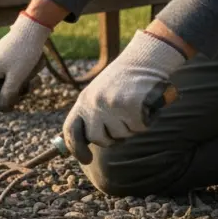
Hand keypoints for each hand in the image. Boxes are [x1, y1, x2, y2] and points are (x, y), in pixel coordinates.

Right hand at [0, 13, 51, 110]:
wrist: (31, 30)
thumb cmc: (24, 53)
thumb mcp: (18, 78)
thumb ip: (8, 95)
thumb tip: (3, 109)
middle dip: (6, 97)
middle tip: (22, 96)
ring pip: (1, 84)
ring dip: (15, 88)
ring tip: (31, 82)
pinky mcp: (3, 60)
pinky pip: (8, 76)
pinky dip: (18, 79)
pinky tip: (30, 74)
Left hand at [63, 30, 185, 163]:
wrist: (143, 59)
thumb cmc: (124, 80)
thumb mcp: (99, 94)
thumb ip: (92, 114)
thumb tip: (88, 142)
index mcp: (83, 101)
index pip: (71, 130)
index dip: (75, 147)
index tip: (84, 159)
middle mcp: (93, 104)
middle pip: (99, 139)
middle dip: (112, 138)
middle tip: (124, 122)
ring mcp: (111, 106)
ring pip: (122, 135)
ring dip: (132, 126)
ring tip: (134, 105)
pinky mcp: (130, 107)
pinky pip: (139, 128)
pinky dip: (147, 120)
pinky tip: (146, 105)